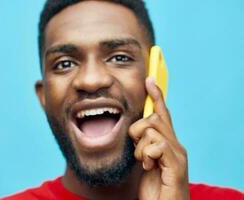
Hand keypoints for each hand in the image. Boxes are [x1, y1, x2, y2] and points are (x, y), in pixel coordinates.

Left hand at [128, 77, 189, 199]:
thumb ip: (145, 144)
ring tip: (145, 163)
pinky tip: (150, 168)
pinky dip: (147, 156)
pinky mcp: (176, 165)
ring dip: (141, 149)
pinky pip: (156, 146)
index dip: (156, 95)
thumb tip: (137, 130)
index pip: (162, 114)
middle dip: (138, 131)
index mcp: (168, 143)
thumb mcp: (146, 160)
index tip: (149, 79)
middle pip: (153, 118)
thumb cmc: (154, 187)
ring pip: (151, 130)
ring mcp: (178, 155)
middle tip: (140, 152)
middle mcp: (176, 145)